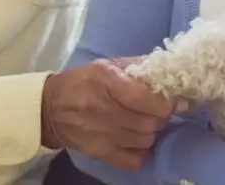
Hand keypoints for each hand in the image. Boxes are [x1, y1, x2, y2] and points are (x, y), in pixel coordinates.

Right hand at [40, 59, 177, 169]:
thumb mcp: (106, 65)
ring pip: (146, 139)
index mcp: (105, 81)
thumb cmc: (82, 82)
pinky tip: (137, 140)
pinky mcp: (99, 152)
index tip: (174, 100)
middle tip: (157, 110)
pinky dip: (142, 151)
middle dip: (161, 116)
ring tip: (145, 122)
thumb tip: (169, 70)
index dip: (165, 102)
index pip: (143, 98)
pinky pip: (135, 159)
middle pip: (149, 121)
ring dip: (152, 131)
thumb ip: (137, 66)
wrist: (50, 109)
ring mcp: (101, 134)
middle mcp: (103, 109)